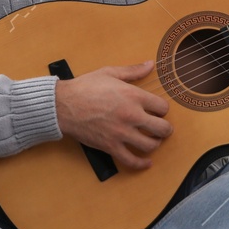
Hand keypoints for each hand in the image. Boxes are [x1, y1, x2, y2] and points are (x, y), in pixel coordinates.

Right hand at [54, 60, 171, 170]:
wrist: (63, 105)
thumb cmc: (85, 87)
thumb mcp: (110, 73)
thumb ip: (133, 70)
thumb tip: (151, 64)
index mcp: (133, 95)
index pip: (163, 107)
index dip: (162, 109)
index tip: (158, 110)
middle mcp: (131, 115)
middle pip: (162, 128)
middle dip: (165, 129)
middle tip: (162, 128)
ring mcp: (121, 133)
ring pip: (150, 145)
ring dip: (155, 144)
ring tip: (152, 140)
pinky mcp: (111, 146)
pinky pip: (131, 160)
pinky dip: (142, 164)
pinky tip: (146, 162)